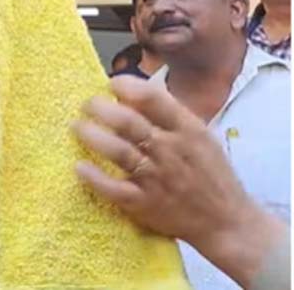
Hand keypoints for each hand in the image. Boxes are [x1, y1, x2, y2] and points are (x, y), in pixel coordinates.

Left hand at [72, 75, 284, 286]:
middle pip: (130, 123)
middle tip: (87, 105)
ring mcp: (156, 178)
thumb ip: (168, 115)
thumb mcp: (200, 136)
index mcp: (187, 130)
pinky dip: (95, 178)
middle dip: (102, 109)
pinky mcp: (144, 204)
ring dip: (94, 137)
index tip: (112, 84)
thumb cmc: (209, 173)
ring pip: (120, 152)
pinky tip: (79, 167)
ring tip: (77, 127)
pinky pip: (114, 189)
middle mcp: (170, 151)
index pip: (155, 100)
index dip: (129, 87)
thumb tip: (128, 93)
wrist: (226, 221)